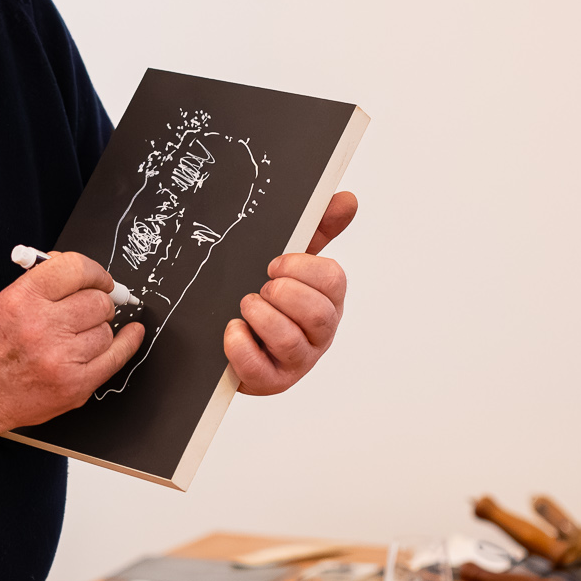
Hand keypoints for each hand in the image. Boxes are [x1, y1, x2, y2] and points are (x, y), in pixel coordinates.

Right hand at [0, 252, 145, 431]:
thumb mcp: (5, 301)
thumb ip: (44, 283)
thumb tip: (85, 274)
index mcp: (22, 299)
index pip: (75, 268)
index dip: (94, 272)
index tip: (99, 278)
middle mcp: (42, 327)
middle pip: (98, 301)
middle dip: (96, 302)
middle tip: (85, 308)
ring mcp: (61, 359)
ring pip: (106, 330)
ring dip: (97, 329)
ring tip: (75, 336)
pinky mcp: (75, 385)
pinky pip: (116, 357)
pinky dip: (127, 343)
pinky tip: (131, 333)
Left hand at [224, 191, 356, 395]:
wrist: (235, 339)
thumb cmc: (272, 300)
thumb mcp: (292, 263)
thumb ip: (318, 230)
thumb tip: (347, 200)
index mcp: (328, 300)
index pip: (333, 281)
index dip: (302, 268)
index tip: (274, 264)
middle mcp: (320, 333)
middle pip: (318, 314)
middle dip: (284, 294)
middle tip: (261, 288)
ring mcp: (297, 360)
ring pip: (290, 341)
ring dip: (262, 317)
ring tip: (246, 306)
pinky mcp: (271, 381)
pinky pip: (258, 366)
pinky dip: (241, 345)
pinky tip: (233, 330)